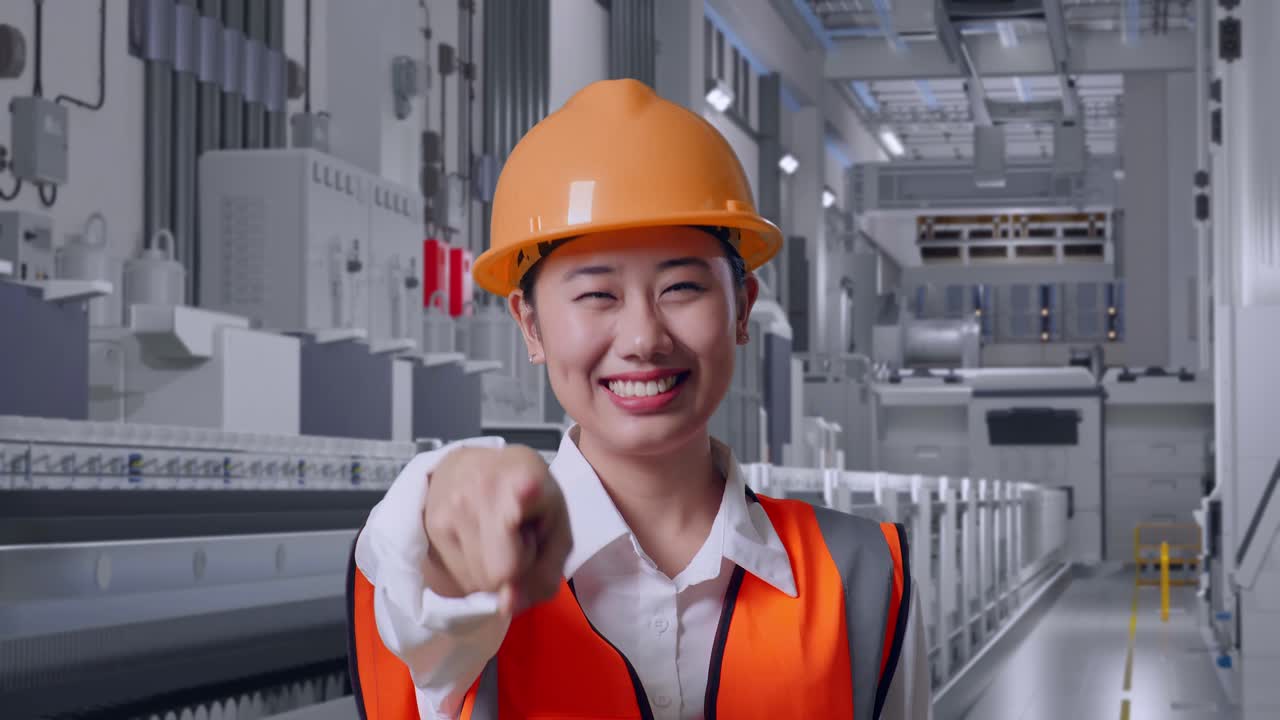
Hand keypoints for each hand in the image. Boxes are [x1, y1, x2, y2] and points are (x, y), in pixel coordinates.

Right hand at [422, 445, 572, 615]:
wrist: (467, 468)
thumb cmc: (527, 499)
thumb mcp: (557, 527)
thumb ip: (547, 572)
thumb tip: (507, 605)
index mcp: (527, 476)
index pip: (522, 494)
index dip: (525, 497)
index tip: (527, 490)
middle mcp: (484, 487)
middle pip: (503, 571)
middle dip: (516, 569)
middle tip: (520, 538)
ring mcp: (453, 506)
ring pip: (482, 581)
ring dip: (495, 571)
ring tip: (498, 536)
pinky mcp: (432, 525)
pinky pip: (462, 579)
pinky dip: (476, 569)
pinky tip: (478, 539)